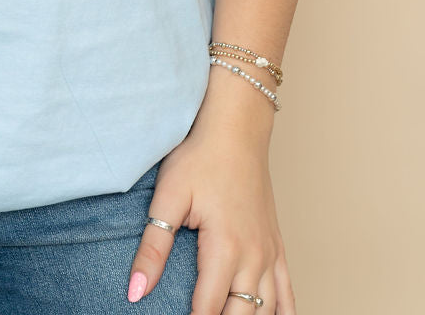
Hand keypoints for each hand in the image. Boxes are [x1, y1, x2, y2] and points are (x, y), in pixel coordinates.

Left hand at [125, 121, 296, 312]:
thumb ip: (153, 247)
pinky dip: (283, 314)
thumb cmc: (200, 157)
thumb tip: (135, 291)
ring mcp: (270, 253)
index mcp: (226, 248)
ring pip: (266, 309)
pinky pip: (288, 293)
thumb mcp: (169, 197)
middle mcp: (254, 257)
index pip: (207, 309)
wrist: (236, 128)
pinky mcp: (277, 246)